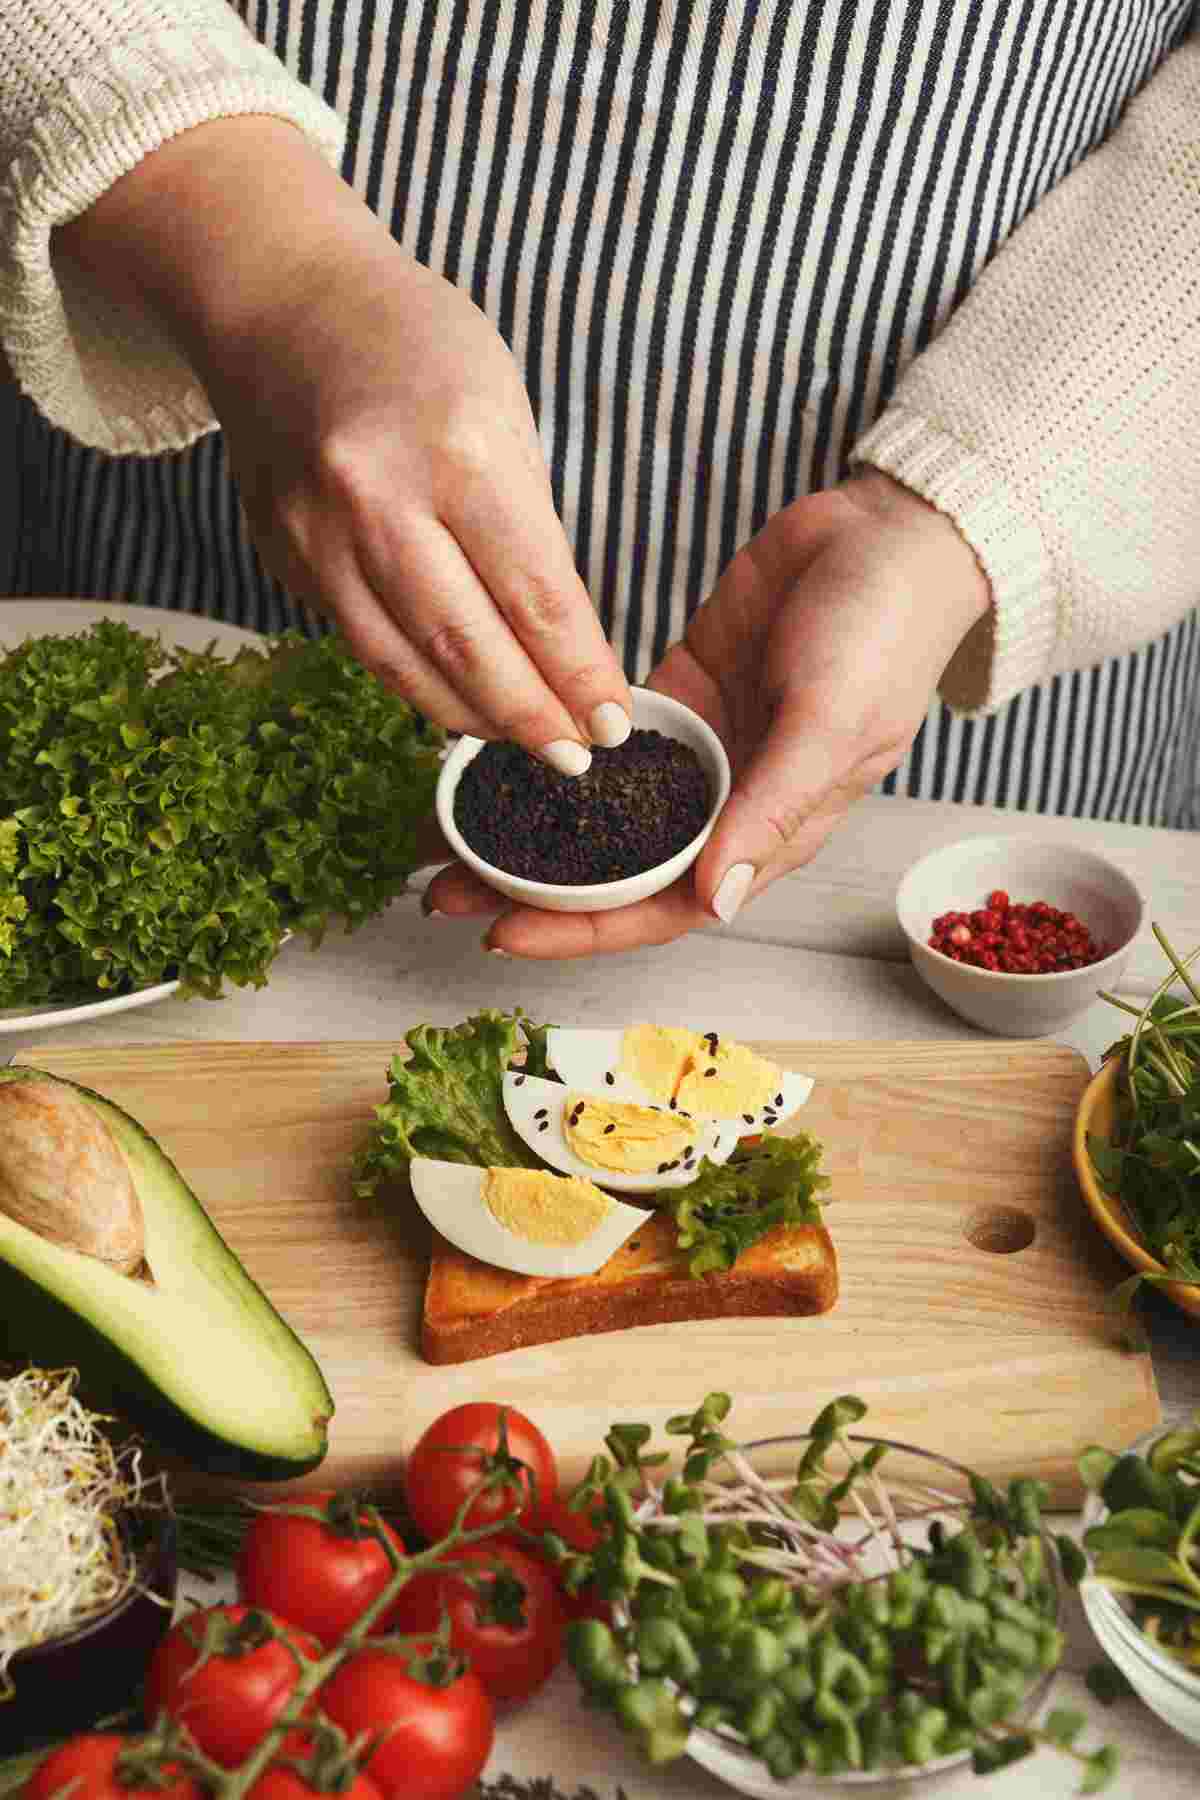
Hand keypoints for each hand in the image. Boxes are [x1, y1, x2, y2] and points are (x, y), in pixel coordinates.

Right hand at [57, 119, 630, 771]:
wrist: (278, 297)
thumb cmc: (415, 341)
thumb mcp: (503, 407)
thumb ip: (527, 525)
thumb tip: (561, 640)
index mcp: (457, 450)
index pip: (536, 598)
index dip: (580, 674)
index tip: (615, 719)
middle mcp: (377, 499)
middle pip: (467, 647)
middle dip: (530, 718)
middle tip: (575, 758)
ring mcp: (317, 533)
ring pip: (402, 664)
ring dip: (471, 718)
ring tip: (522, 743)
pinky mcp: (282, 553)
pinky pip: (359, 641)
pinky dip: (414, 681)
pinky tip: (456, 701)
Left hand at [426, 471, 990, 952]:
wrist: (886, 533)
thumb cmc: (884, 635)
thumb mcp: (832, 723)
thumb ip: (772, 808)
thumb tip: (716, 901)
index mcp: (768, 833)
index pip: (665, 907)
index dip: (586, 928)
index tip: (507, 933)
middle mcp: (723, 804)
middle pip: (615, 871)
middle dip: (532, 891)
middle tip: (446, 896)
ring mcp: (695, 749)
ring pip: (595, 811)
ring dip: (527, 827)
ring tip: (446, 838)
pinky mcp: (672, 694)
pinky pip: (596, 737)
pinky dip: (544, 747)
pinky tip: (487, 757)